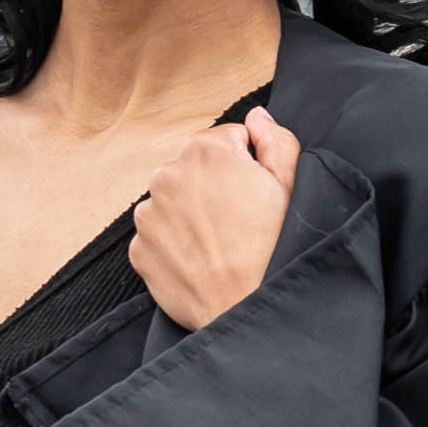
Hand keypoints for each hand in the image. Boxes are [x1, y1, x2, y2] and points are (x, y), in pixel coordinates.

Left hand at [130, 107, 301, 330]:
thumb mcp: (289, 186)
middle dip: (215, 186)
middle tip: (238, 221)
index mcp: (206, 149)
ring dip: (191, 213)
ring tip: (219, 242)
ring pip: (174, 201)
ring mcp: (148, 212)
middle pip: (196, 168)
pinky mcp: (138, 246)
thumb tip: (258, 117)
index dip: (247, 165)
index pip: (228, 140)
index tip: (254, 194)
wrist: (243, 309)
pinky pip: (159, 234)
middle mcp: (167, 173)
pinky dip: (175, 243)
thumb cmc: (271, 248)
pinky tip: (200, 258)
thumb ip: (276, 140)